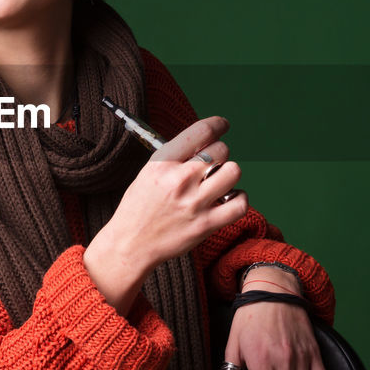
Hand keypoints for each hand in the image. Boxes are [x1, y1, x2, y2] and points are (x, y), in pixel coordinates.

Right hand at [89, 116, 248, 275]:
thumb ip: (175, 157)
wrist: (130, 244)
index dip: (218, 124)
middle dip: (220, 154)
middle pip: (221, 150)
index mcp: (163, 163)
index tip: (222, 125)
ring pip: (233, 172)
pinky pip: (239, 204)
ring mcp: (194, 203)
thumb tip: (205, 140)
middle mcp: (179, 180)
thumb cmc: (139, 208)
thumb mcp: (148, 173)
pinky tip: (229, 199)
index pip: (201, 131)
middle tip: (212, 165)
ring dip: (229, 174)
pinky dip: (239, 199)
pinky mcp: (205, 225)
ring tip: (219, 182)